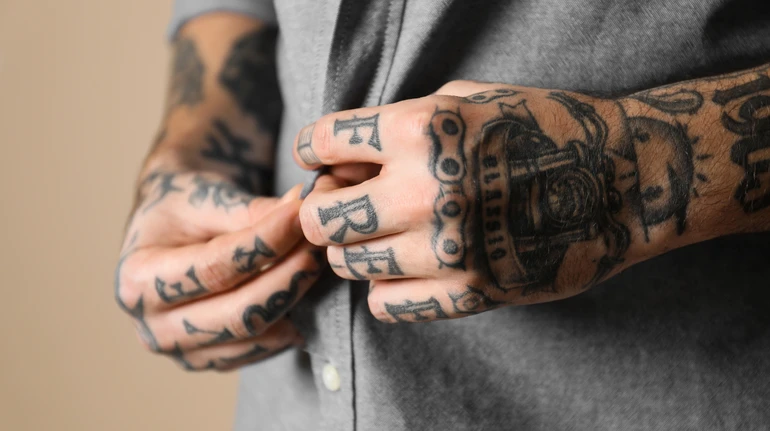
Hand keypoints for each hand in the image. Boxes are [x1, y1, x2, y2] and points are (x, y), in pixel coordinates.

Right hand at [114, 169, 335, 370]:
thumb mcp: (206, 199)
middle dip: (288, 276)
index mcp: (138, 278)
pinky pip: (261, 350)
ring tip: (315, 260)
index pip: (216, 268)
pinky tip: (303, 289)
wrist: (170, 233)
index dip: (265, 243)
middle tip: (318, 243)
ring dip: (294, 297)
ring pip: (255, 335)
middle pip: (238, 313)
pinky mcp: (211, 361)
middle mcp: (153, 325)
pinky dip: (289, 320)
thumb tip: (303, 210)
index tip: (301, 216)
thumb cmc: (184, 210)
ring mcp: (182, 352)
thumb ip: (252, 211)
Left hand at [293, 80, 690, 321]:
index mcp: (423, 129)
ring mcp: (447, 248)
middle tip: (345, 206)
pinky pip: (385, 304)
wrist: (621, 180)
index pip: (323, 142)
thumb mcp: (467, 100)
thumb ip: (400, 125)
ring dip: (356, 249)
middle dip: (323, 210)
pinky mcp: (470, 293)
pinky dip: (387, 287)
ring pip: (348, 264)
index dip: (313, 150)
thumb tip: (343, 160)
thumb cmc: (542, 128)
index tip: (322, 159)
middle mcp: (426, 191)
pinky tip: (410, 268)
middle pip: (320, 218)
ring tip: (386, 235)